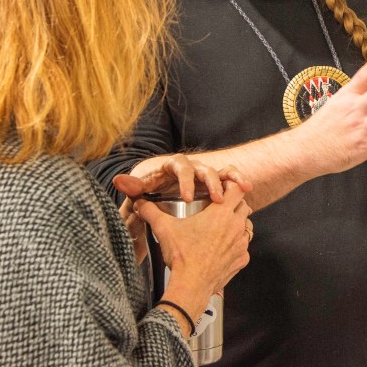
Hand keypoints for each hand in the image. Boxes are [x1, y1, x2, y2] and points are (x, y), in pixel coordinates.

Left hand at [115, 160, 253, 203]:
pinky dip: (238, 181)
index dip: (186, 180)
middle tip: (216, 198)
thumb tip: (118, 181)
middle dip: (212, 182)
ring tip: (243, 188)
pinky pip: (229, 179)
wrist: (158, 199)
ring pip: (220, 170)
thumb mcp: (139, 195)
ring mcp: (203, 175)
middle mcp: (190, 168)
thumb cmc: (148, 196)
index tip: (188, 197)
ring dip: (231, 178)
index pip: (180, 167)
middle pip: (204, 168)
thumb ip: (132, 189)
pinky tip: (248, 189)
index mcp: (171, 168)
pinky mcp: (213, 184)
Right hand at [134, 181, 251, 305]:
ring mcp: (241, 243)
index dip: (230, 186)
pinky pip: (244, 247)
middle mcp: (235, 225)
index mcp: (220, 213)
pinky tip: (223, 247)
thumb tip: (140, 203)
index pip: (237, 189)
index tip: (222, 189)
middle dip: (234, 204)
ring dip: (238, 223)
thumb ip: (151, 212)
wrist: (191, 285)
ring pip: (247, 225)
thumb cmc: (181, 255)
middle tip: (220, 207)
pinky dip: (236, 245)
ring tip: (223, 227)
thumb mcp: (164, 229)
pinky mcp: (242, 259)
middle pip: (244, 205)